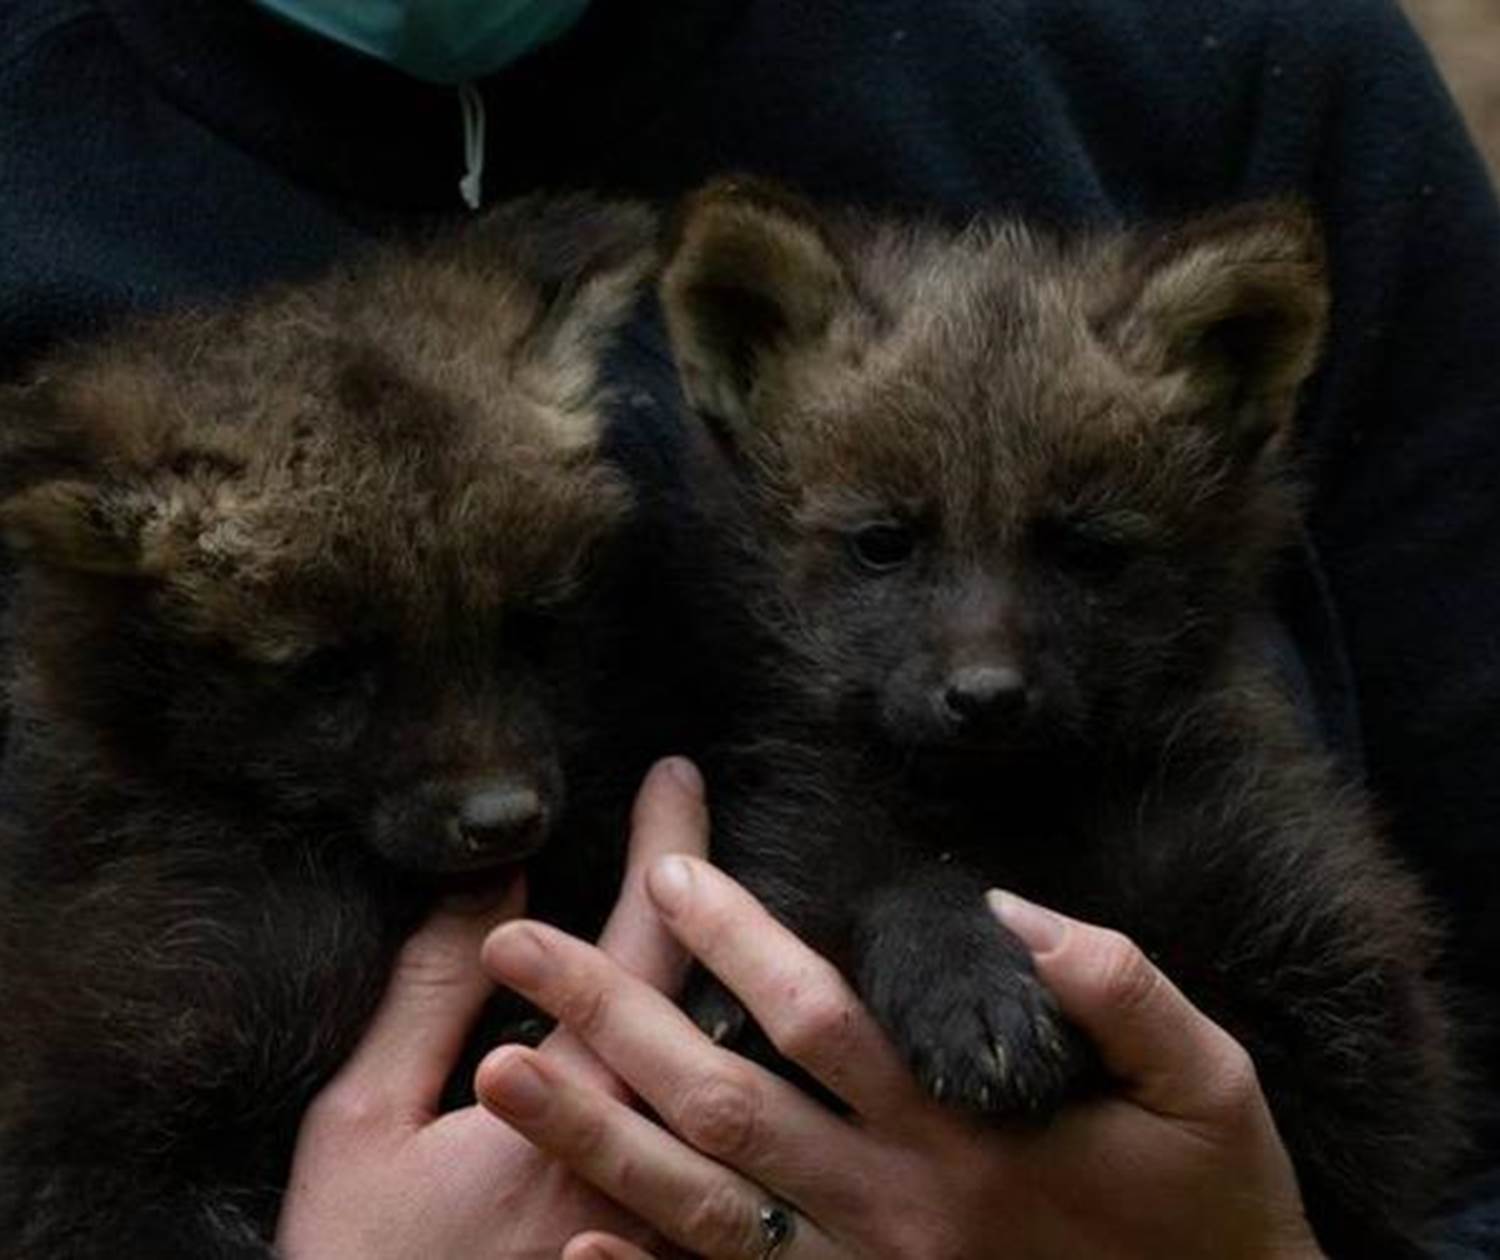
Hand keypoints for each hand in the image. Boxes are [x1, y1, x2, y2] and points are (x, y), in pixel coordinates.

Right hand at [275, 757, 708, 1259]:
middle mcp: (648, 1161)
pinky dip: (762, 1072)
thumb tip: (495, 885)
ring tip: (752, 895)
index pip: (638, 947)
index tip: (675, 777)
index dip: (662, 850)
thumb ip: (433, 996)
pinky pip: (748, 1162)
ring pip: (753, 1077)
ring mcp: (677, 1223)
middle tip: (710, 808)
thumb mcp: (364, 1122)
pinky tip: (755, 1021)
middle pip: (716, 997)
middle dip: (714, 887)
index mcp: (569, 1110)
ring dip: (756, 973)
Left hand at [478, 776, 1324, 1259]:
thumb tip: (1014, 914)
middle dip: (612, 1018)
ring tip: (493, 1069)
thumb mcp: (1211, 1084)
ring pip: (697, 1206)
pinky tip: (573, 1247)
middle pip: (720, 1102)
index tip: (665, 870)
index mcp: (961, 1132)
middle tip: (515, 949)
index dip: (736, 938)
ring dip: (590, 1135)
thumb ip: (1124, 989)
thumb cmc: (1215, 1207)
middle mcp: (891, 1205)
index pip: (817, 1017)